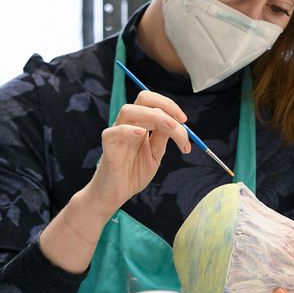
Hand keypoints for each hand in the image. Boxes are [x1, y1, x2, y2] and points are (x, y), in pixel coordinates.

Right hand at [89, 90, 190, 214]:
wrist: (116, 194)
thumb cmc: (133, 173)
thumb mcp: (155, 153)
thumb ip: (163, 137)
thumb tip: (179, 125)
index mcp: (140, 124)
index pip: (154, 103)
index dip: (170, 106)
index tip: (185, 120)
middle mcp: (128, 124)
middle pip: (143, 98)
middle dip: (165, 105)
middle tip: (180, 122)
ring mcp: (117, 134)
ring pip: (129, 110)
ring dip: (153, 115)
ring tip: (170, 128)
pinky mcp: (108, 148)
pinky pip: (113, 132)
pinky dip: (128, 130)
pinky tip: (142, 134)